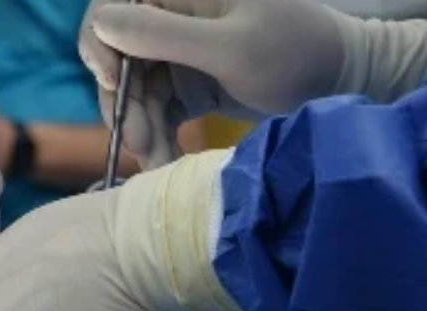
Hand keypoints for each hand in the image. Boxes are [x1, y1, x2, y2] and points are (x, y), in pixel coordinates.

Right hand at [77, 0, 344, 166]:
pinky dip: (155, 136)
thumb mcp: (229, 47)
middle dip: (124, 106)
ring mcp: (176, 53)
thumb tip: (101, 23)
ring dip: (138, 129)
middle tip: (141, 146)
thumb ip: (164, 35)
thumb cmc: (294, 54)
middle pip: (116, 59)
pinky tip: (163, 162)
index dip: (100, 46)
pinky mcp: (185, 85)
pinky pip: (153, 111)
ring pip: (131, 92)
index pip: (111, 9)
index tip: (115, 86)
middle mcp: (170, 18)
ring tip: (157, 164)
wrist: (341, 84)